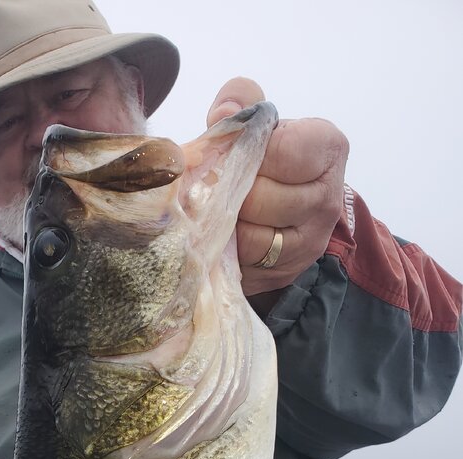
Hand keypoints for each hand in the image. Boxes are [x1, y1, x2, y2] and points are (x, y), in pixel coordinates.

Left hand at [207, 77, 348, 296]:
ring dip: (224, 224)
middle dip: (230, 192)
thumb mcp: (258, 123)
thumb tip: (226, 113)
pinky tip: (222, 235)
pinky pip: (244, 263)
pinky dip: (225, 250)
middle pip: (261, 198)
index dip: (247, 153)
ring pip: (251, 236)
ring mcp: (311, 240)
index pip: (282, 151)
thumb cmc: (266, 158)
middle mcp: (328, 197)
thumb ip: (241, 102)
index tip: (233, 152)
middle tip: (215, 186)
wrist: (283, 208)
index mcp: (328, 148)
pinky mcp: (287, 270)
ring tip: (216, 209)